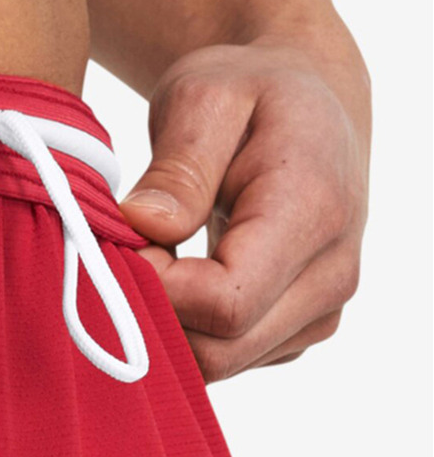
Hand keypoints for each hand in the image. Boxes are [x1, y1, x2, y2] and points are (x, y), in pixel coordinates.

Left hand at [120, 38, 369, 379]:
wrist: (309, 100)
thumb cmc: (253, 91)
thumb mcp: (208, 96)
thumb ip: (179, 166)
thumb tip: (144, 227)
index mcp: (315, 214)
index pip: (225, 304)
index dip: (157, 290)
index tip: (125, 246)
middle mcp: (331, 277)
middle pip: (218, 351)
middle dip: (154, 314)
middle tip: (129, 254)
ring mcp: (318, 314)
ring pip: (216, 365)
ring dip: (166, 325)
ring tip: (156, 257)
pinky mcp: (296, 333)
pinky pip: (224, 360)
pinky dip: (186, 332)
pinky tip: (178, 279)